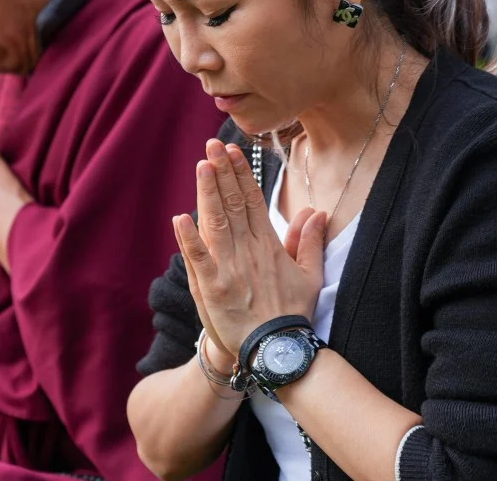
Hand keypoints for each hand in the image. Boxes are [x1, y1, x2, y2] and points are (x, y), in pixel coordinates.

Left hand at [173, 139, 326, 364]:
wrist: (277, 350)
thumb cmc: (291, 313)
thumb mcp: (310, 275)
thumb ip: (310, 242)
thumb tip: (316, 212)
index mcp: (269, 245)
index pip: (253, 201)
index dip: (241, 174)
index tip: (231, 151)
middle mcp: (248, 251)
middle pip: (234, 204)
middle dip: (222, 173)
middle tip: (212, 145)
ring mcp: (230, 268)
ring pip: (217, 223)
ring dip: (208, 193)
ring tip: (201, 165)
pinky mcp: (213, 287)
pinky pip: (199, 259)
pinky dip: (189, 239)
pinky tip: (179, 217)